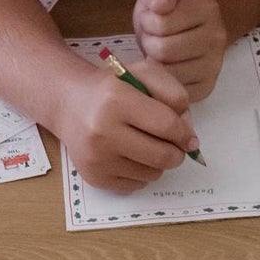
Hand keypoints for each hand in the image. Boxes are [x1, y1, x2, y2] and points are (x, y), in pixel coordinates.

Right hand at [56, 60, 199, 194]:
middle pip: (162, 156)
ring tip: (147, 144)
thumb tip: (189, 136)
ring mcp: (97, 159)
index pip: (166, 125)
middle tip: (175, 145)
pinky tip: (130, 155)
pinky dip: (141, 173)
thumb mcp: (144, 73)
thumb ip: (173, 94)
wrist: (69, 103)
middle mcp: (102, 131)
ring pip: (152, 174)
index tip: (190, 137)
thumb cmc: (113, 86)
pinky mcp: (94, 178)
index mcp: (116, 99)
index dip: (185, 133)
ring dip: (158, 162)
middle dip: (176, 152)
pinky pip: (136, 185)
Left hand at [132, 0, 227, 101]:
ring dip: (154, 63)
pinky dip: (163, 82)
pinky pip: (174, 91)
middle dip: (149, 43)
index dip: (148, 21)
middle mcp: (217, 37)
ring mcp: (214, 64)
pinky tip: (165, 68)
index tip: (151, 17)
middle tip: (151, 37)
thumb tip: (160, 4)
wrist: (191, 28)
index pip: (162, 24)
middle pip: (164, 50)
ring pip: (168, 73)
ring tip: (158, 51)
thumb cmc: (170, 10)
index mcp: (206, 8)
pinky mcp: (207, 87)